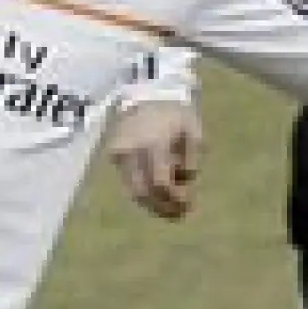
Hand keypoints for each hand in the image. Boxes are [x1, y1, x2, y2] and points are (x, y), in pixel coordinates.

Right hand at [105, 101, 204, 220]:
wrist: (147, 93)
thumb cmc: (174, 113)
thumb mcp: (193, 132)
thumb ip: (192, 161)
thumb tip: (186, 187)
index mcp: (153, 143)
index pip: (160, 182)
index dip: (174, 199)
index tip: (189, 205)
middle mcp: (131, 151)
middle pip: (143, 192)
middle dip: (162, 208)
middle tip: (179, 215)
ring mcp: (119, 155)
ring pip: (133, 192)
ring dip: (153, 205)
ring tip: (172, 211)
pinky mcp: (115, 157)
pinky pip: (129, 183)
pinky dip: (145, 194)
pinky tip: (160, 197)